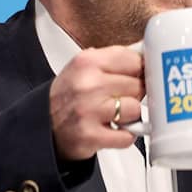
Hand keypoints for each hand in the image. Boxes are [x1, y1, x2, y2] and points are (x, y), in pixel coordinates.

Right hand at [49, 46, 144, 160]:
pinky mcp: (91, 136)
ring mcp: (89, 111)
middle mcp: (87, 84)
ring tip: (113, 114)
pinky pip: (127, 136)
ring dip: (129, 115)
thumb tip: (149, 55)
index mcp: (88, 61)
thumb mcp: (84, 68)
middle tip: (118, 98)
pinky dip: (124, 135)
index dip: (139, 70)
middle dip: (133, 94)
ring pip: (135, 109)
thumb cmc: (69, 95)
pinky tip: (111, 129)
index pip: (134, 60)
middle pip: (138, 85)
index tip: (136, 76)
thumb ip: (115, 60)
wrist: (42, 126)